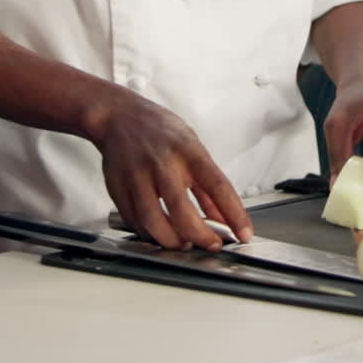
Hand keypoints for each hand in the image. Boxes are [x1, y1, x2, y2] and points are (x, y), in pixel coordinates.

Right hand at [87, 91, 252, 249]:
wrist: (118, 116)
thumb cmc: (159, 131)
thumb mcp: (192, 147)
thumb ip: (207, 186)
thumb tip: (224, 219)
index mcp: (187, 150)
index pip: (217, 185)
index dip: (234, 213)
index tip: (244, 234)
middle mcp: (162, 163)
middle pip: (182, 210)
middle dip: (200, 236)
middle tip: (211, 245)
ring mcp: (137, 176)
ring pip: (153, 221)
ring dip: (172, 241)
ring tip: (184, 244)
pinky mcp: (117, 188)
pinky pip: (134, 221)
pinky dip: (149, 234)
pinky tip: (159, 232)